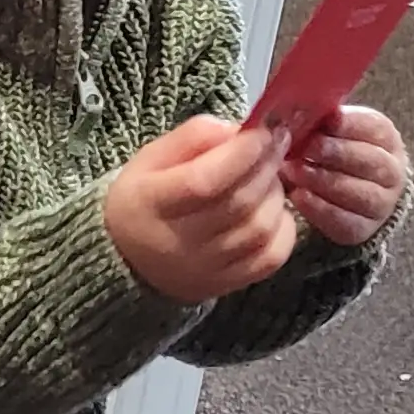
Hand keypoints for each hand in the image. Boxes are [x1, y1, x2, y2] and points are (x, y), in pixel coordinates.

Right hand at [106, 116, 298, 303]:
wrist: (130, 258)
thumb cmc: (144, 199)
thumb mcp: (150, 158)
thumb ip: (190, 137)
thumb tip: (236, 130)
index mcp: (149, 203)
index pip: (204, 181)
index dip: (242, 153)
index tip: (262, 131)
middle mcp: (176, 242)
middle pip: (239, 202)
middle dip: (266, 167)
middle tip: (272, 147)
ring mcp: (205, 268)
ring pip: (260, 228)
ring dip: (276, 195)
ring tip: (268, 179)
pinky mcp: (228, 284)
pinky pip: (272, 256)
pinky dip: (283, 227)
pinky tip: (273, 211)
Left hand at [281, 105, 406, 245]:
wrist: (345, 198)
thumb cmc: (331, 156)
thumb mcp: (329, 134)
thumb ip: (319, 124)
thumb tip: (294, 111)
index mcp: (385, 139)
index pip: (376, 128)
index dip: (350, 124)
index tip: (325, 121)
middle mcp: (392, 171)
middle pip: (371, 161)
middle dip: (336, 153)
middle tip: (306, 148)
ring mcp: (382, 202)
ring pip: (360, 192)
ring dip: (324, 180)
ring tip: (294, 171)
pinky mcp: (364, 228)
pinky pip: (345, 220)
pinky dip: (319, 208)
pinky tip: (298, 196)